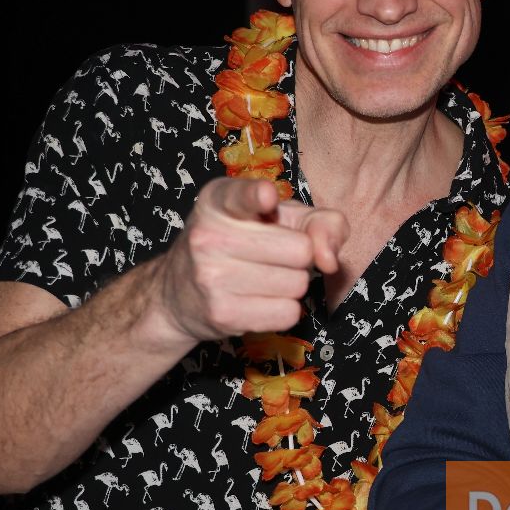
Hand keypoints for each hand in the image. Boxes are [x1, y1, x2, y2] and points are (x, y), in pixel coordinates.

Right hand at [155, 177, 347, 340]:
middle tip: (271, 256)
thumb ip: (321, 223)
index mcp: (219, 200)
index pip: (241, 195)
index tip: (266, 196)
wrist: (180, 292)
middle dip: (299, 256)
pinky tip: (258, 300)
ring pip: (297, 284)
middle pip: (301, 250)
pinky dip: (283, 310)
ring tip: (262, 277)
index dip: (258, 196)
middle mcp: (209, 236)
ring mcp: (211, 277)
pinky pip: (288, 313)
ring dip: (291, 284)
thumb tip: (329, 261)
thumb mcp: (280, 216)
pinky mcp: (221, 314)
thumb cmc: (243, 244)